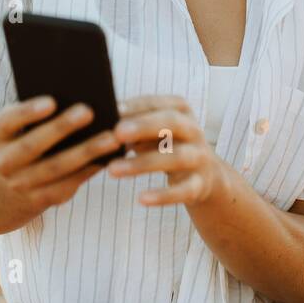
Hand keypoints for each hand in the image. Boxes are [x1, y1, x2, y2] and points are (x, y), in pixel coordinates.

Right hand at [0, 96, 120, 212]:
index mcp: (0, 133)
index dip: (28, 112)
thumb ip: (43, 111)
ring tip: (112, 138)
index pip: (9, 121)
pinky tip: (109, 159)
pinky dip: (88, 171)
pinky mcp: (40, 199)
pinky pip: (66, 185)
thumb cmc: (29, 136)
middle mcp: (5, 161)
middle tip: (89, 111)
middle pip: (32, 145)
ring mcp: (20, 184)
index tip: (52, 101)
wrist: (13, 182)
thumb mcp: (24, 124)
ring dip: (86, 153)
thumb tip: (78, 92)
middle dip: (61, 128)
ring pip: (55, 168)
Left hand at [107, 95, 221, 206]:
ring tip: (113, 170)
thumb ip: (132, 125)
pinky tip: (141, 199)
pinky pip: (183, 190)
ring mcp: (199, 157)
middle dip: (144, 126)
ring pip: (175, 158)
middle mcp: (194, 130)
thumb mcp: (152, 132)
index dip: (137, 106)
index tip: (113, 109)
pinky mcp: (199, 184)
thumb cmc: (165, 146)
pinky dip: (163, 195)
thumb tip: (99, 121)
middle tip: (117, 132)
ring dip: (142, 164)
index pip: (158, 103)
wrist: (204, 175)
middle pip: (172, 123)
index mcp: (180, 110)